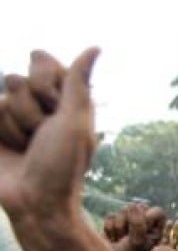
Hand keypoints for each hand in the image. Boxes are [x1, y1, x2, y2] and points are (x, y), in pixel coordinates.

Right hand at [0, 48, 98, 221]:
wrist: (36, 203)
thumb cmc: (63, 166)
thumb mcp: (75, 122)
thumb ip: (78, 82)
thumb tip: (95, 47)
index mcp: (67, 99)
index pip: (43, 61)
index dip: (46, 84)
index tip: (59, 111)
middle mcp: (41, 104)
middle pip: (19, 79)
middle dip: (31, 110)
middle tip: (42, 137)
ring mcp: (16, 117)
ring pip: (2, 98)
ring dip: (15, 126)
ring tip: (28, 149)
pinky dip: (0, 132)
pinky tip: (11, 150)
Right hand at [104, 202, 166, 250]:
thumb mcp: (137, 242)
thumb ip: (139, 223)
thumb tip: (133, 204)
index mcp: (156, 230)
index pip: (158, 211)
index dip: (148, 217)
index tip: (141, 229)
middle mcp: (144, 224)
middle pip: (139, 208)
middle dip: (130, 222)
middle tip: (128, 238)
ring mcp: (129, 222)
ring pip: (123, 210)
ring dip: (119, 227)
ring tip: (120, 240)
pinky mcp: (114, 223)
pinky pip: (110, 216)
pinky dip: (109, 228)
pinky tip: (112, 238)